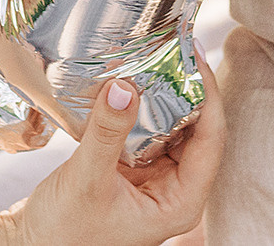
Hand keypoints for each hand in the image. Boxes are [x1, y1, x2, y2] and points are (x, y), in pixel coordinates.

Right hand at [3, 67, 224, 245]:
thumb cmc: (62, 231)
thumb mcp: (85, 180)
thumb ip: (107, 133)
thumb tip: (125, 86)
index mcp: (181, 204)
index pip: (211, 140)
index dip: (208, 95)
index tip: (195, 56)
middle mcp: (175, 191)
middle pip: (197, 129)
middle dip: (186, 89)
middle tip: (176, 47)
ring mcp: (155, 180)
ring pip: (172, 126)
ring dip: (163, 94)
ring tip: (158, 55)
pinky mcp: (134, 170)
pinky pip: (147, 129)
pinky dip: (141, 106)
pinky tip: (131, 81)